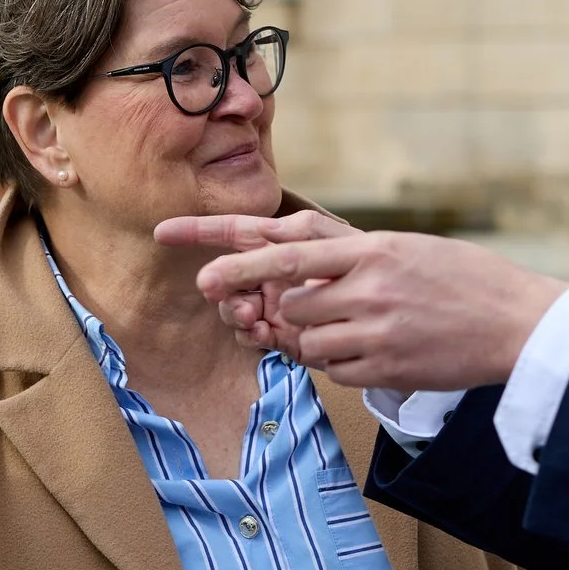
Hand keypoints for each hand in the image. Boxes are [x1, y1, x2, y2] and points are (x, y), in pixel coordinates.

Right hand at [154, 210, 358, 356]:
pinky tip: (266, 335)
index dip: (197, 232)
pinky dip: (254, 335)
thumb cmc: (377, 267)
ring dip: (237, 313)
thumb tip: (251, 250)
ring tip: (255, 318)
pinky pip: (257, 336)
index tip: (163, 233)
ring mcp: (279, 306)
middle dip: (222, 286)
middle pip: (227, 278)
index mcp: (283, 243)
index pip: (232, 233)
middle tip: (230, 297)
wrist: (406, 309)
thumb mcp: (338, 241)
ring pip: (237, 310)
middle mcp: (275, 275)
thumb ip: (295, 239)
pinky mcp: (288, 337)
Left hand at [159, 215, 568, 390]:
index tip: (200, 273)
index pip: (287, 253)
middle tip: (298, 312)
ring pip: (308, 343)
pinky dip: (341, 364)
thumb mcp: (408, 249)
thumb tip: (298, 265)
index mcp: (371, 251)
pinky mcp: (388, 368)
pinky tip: (374, 351)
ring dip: (315, 341)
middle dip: (286, 312)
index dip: (238, 263)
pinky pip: (335, 371)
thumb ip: (354, 255)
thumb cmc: (463, 280)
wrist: (517, 322)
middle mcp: (370, 289)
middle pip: (290, 306)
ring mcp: (378, 331)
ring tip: (355, 330)